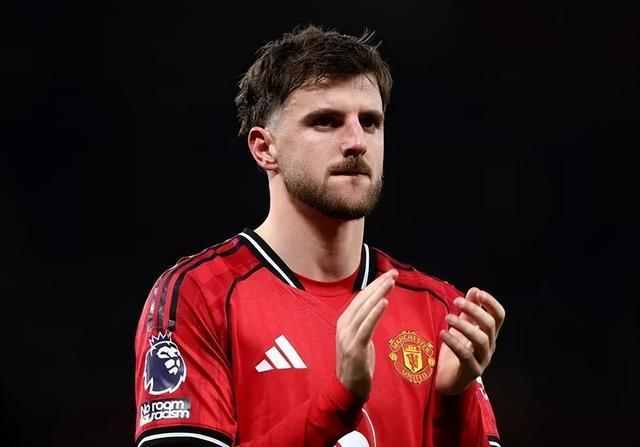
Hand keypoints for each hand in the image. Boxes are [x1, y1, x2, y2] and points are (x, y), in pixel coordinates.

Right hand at [336, 269, 397, 399]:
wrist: (348, 389)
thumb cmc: (357, 365)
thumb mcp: (360, 340)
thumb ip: (364, 325)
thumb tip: (374, 310)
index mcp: (344, 322)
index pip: (360, 299)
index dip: (374, 286)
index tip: (388, 276)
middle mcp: (343, 326)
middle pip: (362, 300)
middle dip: (379, 285)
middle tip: (393, 274)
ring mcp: (347, 337)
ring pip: (364, 310)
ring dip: (378, 294)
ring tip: (391, 283)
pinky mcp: (354, 348)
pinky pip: (366, 327)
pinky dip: (374, 313)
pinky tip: (383, 302)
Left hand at [435, 287, 505, 394]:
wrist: (447, 380)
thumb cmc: (455, 351)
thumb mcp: (462, 328)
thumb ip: (468, 311)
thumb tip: (474, 290)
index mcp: (489, 334)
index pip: (499, 316)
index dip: (491, 303)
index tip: (477, 293)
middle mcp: (489, 346)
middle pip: (490, 325)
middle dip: (474, 310)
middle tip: (456, 301)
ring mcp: (482, 360)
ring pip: (480, 340)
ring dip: (464, 326)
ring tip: (448, 318)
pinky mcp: (471, 371)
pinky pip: (466, 356)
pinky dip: (454, 343)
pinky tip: (443, 333)